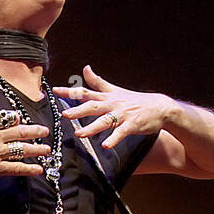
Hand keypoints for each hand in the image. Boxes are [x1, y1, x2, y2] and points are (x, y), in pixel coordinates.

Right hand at [0, 112, 49, 187]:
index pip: (8, 117)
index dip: (18, 119)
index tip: (24, 121)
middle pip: (20, 131)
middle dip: (35, 131)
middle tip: (44, 131)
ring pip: (22, 149)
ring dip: (37, 149)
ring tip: (46, 150)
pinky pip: (17, 168)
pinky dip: (29, 169)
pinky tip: (38, 169)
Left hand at [52, 64, 176, 148]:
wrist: (159, 107)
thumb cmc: (134, 100)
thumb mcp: (115, 89)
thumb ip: (98, 81)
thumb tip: (85, 68)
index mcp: (106, 97)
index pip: (85, 92)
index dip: (70, 91)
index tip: (54, 90)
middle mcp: (112, 104)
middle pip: (93, 106)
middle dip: (78, 110)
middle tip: (65, 114)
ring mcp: (122, 115)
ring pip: (105, 121)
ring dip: (92, 127)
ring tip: (80, 134)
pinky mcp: (132, 125)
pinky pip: (121, 133)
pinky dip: (114, 139)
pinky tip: (106, 146)